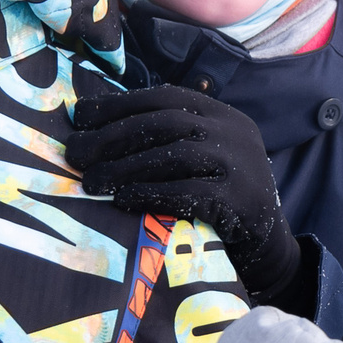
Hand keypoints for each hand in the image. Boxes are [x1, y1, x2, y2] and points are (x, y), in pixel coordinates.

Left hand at [65, 84, 300, 300]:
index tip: (79, 116)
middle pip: (165, 123)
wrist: (267, 245)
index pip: (164, 97)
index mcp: (221, 114)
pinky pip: (188, 191)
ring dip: (124, 167)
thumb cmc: (219, 199)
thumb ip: (165, 140)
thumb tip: (94, 130)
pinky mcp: (242, 199)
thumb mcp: (201, 158)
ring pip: (174, 154)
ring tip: (90, 182)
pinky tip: (122, 200)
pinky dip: (150, 193)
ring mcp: (241, 163)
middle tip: (75, 154)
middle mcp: (234, 131)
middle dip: (113, 136)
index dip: (118, 104)